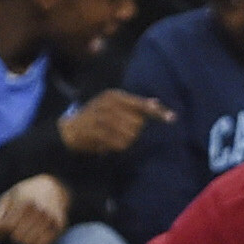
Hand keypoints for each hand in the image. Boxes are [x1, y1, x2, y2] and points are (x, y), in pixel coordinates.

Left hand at [0, 174, 70, 243]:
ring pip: (30, 242)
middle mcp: (39, 209)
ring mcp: (51, 218)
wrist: (53, 187)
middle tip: (15, 228)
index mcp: (23, 201)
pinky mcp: (60, 226)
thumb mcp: (9, 199)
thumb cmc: (25, 195)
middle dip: (13, 235)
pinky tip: (35, 234)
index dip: (1, 230)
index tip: (2, 226)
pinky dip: (36, 242)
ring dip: (25, 239)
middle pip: (18, 236)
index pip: (7, 226)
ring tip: (25, 231)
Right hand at [60, 90, 174, 155]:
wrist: (71, 129)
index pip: (142, 104)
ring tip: (116, 140)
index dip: (158, 112)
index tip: (172, 119)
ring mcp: (100, 116)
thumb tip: (157, 102)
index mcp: (115, 96)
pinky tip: (109, 145)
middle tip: (123, 134)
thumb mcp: (115, 106)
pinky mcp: (94, 131)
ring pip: (129, 134)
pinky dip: (118, 147)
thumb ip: (136, 105)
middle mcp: (108, 103)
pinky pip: (118, 143)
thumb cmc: (98, 117)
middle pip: (138, 123)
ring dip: (126, 141)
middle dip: (136, 132)